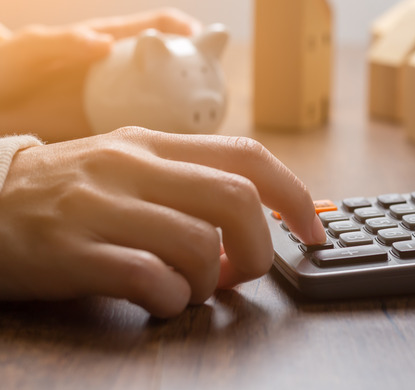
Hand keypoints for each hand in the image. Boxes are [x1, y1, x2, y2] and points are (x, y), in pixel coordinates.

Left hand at [0, 8, 201, 141]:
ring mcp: (123, 105)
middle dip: (205, 79)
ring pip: (172, 107)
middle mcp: (125, 76)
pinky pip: (151, 141)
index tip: (204, 42)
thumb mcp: (26, 51)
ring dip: (192, 117)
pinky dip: (168, 148)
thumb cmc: (5, 71)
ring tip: (204, 132)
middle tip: (214, 94)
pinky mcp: (116, 136)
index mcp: (112, 47)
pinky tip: (174, 160)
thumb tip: (103, 46)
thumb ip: (62, 43)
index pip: (161, 28)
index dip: (188, 31)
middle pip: (179, 72)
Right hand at [0, 127, 326, 317]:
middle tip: (240, 271)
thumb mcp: (134, 166)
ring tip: (190, 285)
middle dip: (257, 249)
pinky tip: (158, 299)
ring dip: (210, 280)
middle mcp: (133, 166)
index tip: (314, 230)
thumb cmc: (74, 192)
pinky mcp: (73, 252)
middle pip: (236, 201)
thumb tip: (270, 210)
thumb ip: (196, 181)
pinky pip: (150, 278)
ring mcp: (101, 207)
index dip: (294, 196)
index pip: (249, 157)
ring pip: (199, 244)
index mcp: (157, 144)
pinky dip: (171, 299)